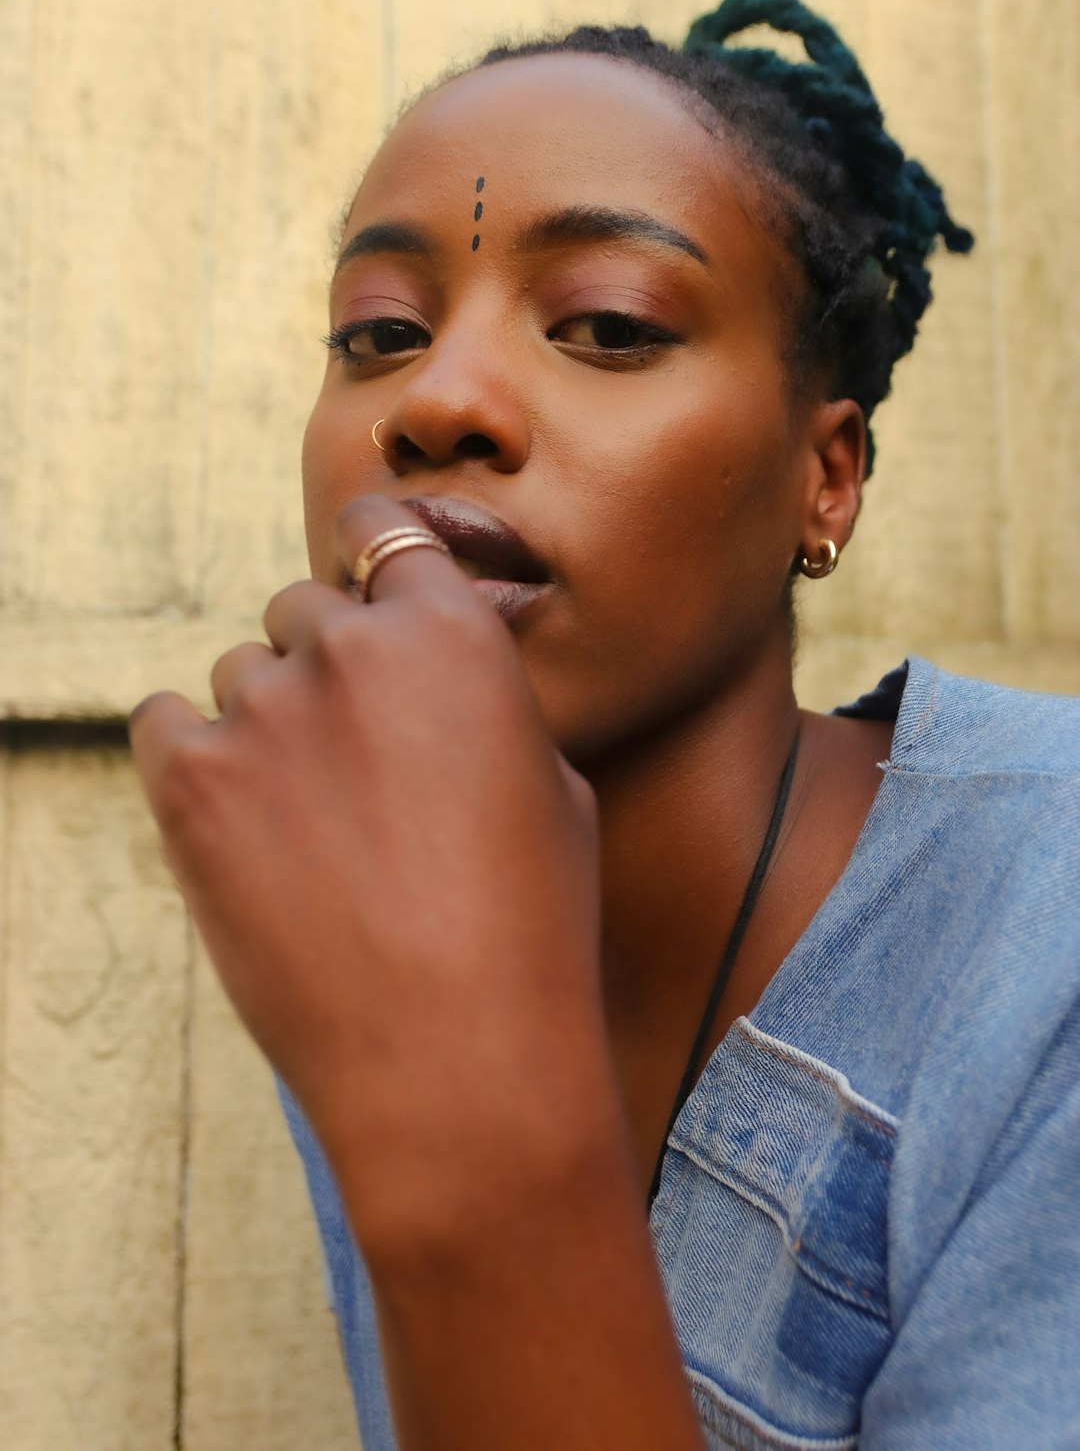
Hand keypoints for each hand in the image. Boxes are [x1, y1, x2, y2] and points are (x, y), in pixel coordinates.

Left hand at [130, 497, 604, 1250]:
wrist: (457, 1060)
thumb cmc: (530, 929)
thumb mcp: (552, 784)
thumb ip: (480, 701)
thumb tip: (435, 684)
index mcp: (452, 631)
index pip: (381, 531)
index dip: (367, 555)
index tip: (358, 585)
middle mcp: (350, 647)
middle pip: (302, 609)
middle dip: (325, 666)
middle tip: (349, 761)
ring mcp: (263, 710)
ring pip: (238, 674)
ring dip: (266, 723)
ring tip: (307, 825)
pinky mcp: (191, 781)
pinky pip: (165, 724)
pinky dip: (194, 758)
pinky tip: (238, 822)